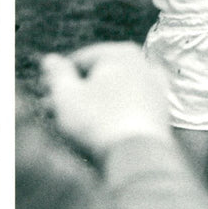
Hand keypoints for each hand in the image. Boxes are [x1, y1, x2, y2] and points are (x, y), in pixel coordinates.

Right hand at [40, 42, 170, 157]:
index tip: (45, 92)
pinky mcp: (161, 111)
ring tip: (70, 122)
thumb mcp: (66, 94)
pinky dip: (113, 114)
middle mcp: (145, 65)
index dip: (59, 77)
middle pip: (100, 76)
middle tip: (50, 109)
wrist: (139, 155)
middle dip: (75, 92)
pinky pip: (130, 107)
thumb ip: (57, 73)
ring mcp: (156, 88)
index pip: (81, 60)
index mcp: (122, 53)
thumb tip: (51, 59)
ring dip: (92, 104)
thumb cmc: (98, 121)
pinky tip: (97, 129)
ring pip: (115, 92)